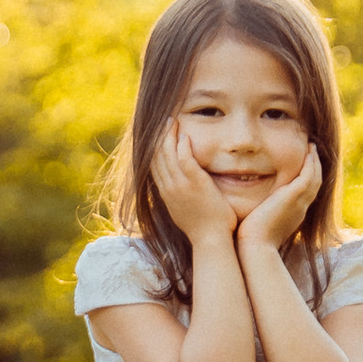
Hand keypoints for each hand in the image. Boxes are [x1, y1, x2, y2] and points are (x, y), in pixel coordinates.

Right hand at [149, 118, 242, 253]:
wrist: (210, 241)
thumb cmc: (203, 228)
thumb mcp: (184, 210)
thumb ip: (180, 196)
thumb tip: (180, 188)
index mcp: (165, 193)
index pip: (152, 164)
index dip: (153, 147)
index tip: (157, 133)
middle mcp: (168, 188)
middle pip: (155, 156)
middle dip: (158, 135)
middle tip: (164, 120)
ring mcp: (179, 186)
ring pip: (167, 154)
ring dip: (168, 135)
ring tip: (172, 120)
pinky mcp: (194, 184)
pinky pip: (184, 159)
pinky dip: (182, 145)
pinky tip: (185, 135)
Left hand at [236, 142, 322, 254]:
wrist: (256, 246)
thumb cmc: (250, 240)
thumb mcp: (257, 224)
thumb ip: (257, 214)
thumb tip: (245, 211)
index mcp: (292, 215)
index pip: (304, 194)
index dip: (306, 179)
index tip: (302, 167)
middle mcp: (300, 209)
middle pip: (314, 184)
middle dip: (314, 168)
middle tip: (312, 152)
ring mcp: (300, 202)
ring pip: (315, 177)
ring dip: (315, 161)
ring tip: (312, 147)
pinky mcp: (296, 195)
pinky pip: (309, 174)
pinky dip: (311, 162)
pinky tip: (308, 151)